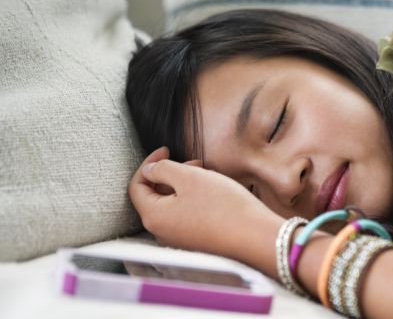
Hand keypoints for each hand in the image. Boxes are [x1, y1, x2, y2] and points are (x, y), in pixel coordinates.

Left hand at [128, 147, 278, 257]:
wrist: (255, 237)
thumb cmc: (222, 205)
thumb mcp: (189, 177)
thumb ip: (163, 170)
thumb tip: (149, 170)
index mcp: (153, 216)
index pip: (137, 186)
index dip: (149, 163)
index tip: (167, 149)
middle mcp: (161, 232)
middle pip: (155, 195)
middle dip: (171, 173)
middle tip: (195, 162)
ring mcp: (179, 239)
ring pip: (173, 204)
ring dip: (185, 185)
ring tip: (208, 175)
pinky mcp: (196, 241)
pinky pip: (186, 215)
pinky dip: (194, 199)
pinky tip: (214, 192)